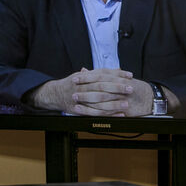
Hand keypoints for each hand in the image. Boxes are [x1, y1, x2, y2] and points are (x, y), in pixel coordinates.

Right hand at [29, 68, 153, 116]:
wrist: (54, 94)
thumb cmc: (73, 83)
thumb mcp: (84, 75)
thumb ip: (100, 73)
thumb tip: (118, 70)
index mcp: (84, 76)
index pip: (103, 74)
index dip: (117, 74)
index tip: (130, 76)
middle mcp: (82, 86)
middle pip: (102, 86)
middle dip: (117, 87)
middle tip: (130, 88)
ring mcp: (79, 98)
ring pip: (99, 101)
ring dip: (114, 103)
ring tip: (126, 104)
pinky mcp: (79, 110)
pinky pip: (95, 113)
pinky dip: (108, 114)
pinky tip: (119, 115)